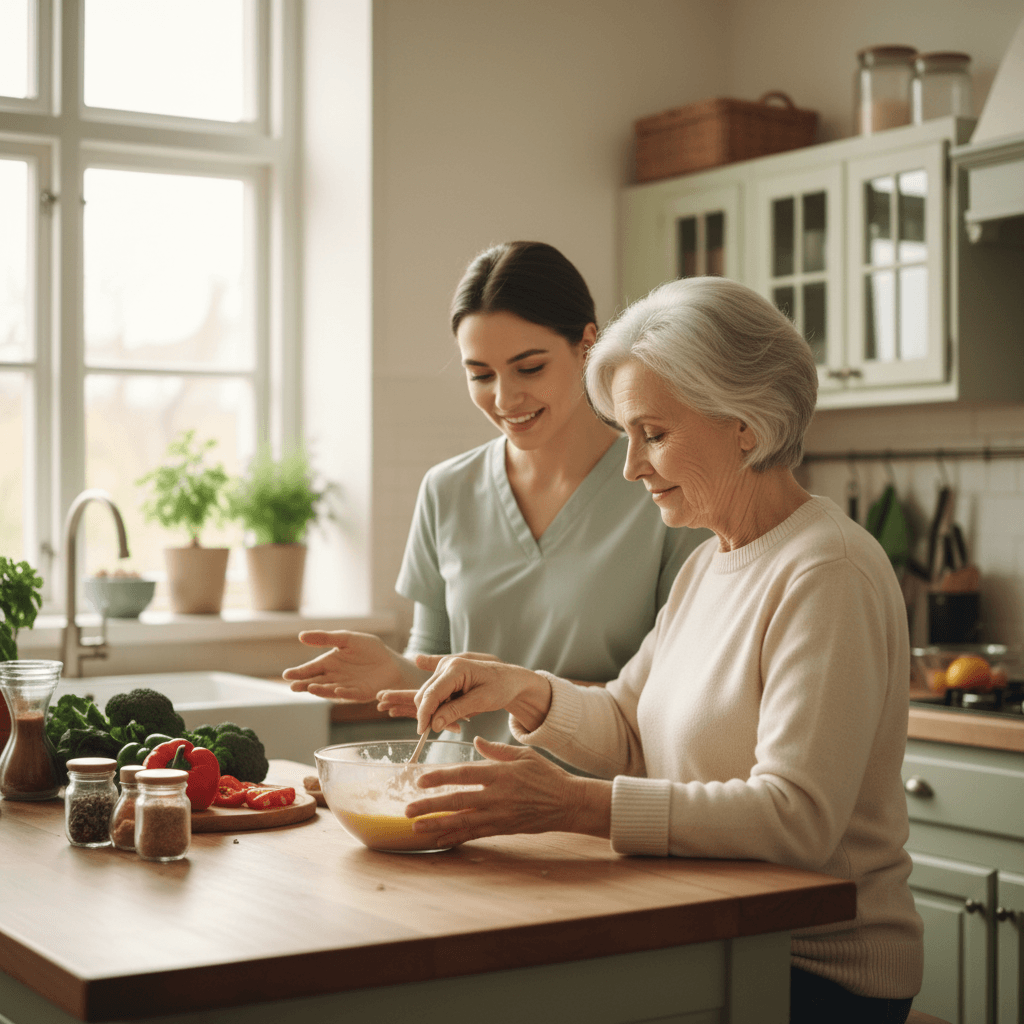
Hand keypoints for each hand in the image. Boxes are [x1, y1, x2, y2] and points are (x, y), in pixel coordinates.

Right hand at [283, 630, 413, 701]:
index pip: (311, 668)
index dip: (299, 672)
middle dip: (304, 684)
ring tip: (310, 687)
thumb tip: (301, 636)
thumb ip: (325, 638)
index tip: (287, 675)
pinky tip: (335, 689)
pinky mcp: (359, 694)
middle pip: (316, 681)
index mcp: (330, 663)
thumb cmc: (369, 649)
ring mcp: (346, 687)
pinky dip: (342, 692)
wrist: (391, 662)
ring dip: (320, 690)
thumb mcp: (347, 639)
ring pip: (329, 690)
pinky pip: (349, 694)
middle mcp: (334, 677)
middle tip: (292, 686)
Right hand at [379, 655, 550, 734]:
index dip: (424, 714)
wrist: (510, 679)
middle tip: (451, 729)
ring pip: (428, 696)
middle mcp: (446, 664)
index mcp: (455, 668)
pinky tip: (456, 714)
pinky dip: (441, 708)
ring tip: (459, 723)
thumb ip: (455, 711)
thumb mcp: (480, 701)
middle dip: (431, 715)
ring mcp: (444, 668)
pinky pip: (435, 694)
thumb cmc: (500, 687)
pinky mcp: (445, 675)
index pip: (431, 694)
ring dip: (437, 713)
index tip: (423, 732)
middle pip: (425, 695)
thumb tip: (434, 724)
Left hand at [403, 738, 610, 845]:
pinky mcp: (504, 828)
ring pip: (463, 822)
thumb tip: (476, 741)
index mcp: (500, 773)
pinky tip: (439, 840)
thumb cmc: (547, 774)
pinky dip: (456, 837)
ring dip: (437, 826)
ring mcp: (500, 815)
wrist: (568, 803)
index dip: (440, 777)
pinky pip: (475, 834)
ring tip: (415, 829)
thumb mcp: (524, 755)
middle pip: (457, 801)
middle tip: (407, 811)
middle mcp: (497, 795)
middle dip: (430, 807)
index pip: (464, 774)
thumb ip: (497, 750)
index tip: (420, 780)